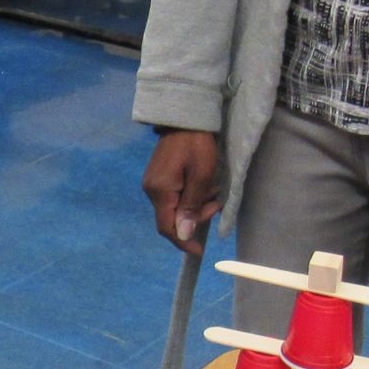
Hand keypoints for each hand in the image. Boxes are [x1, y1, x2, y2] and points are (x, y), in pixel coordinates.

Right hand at [142, 128, 222, 256]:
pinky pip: (173, 196)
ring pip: (174, 208)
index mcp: (160, 191)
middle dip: (195, 219)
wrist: (185, 117)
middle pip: (171, 218)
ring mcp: (153, 183)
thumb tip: (184, 234)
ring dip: (195, 206)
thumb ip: (192, 206)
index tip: (199, 250)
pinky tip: (203, 186)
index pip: (167, 227)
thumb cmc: (197, 144)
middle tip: (217, 205)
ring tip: (214, 192)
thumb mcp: (201, 176)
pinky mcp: (159, 177)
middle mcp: (151, 190)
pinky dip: (190, 197)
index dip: (182, 241)